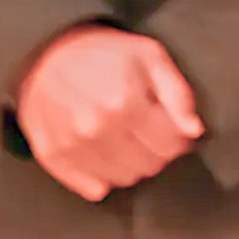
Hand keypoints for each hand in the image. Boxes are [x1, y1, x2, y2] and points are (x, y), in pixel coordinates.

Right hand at [11, 24, 203, 201]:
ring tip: (124, 139)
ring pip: (123, 179)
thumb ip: (177, 94)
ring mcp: (71, 145)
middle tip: (146, 131)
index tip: (171, 128)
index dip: (176, 138)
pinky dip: (103, 177)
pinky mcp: (52, 155)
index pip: (170, 147)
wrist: (45, 51)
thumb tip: (193, 130)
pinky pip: (92, 188)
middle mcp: (96, 128)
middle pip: (148, 166)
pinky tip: (104, 155)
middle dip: (155, 152)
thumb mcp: (150, 56)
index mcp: (124, 102)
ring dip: (131, 164)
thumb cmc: (102, 52)